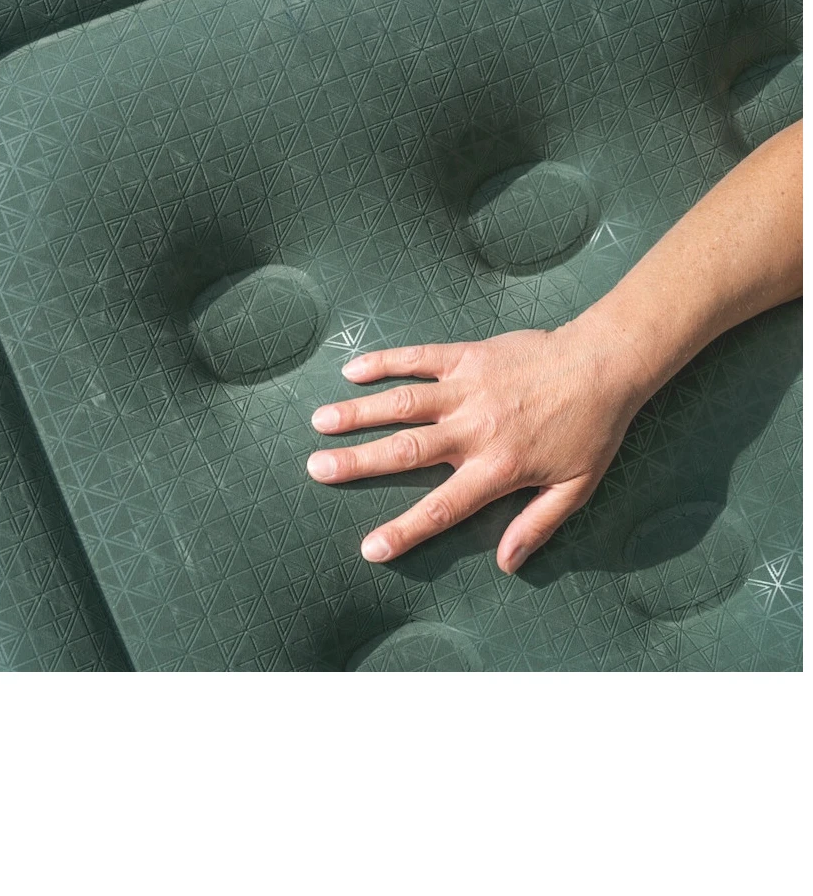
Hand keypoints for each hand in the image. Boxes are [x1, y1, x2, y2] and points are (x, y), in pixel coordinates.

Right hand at [307, 320, 648, 572]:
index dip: (404, 530)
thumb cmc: (592, 429)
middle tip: (316, 468)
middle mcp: (474, 429)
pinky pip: (418, 357)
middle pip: (406, 450)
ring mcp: (467, 388)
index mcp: (498, 468)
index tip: (369, 548)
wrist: (604, 364)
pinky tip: (352, 371)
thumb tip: (508, 564)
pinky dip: (384, 362)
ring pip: (403, 402)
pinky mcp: (466, 356)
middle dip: (357, 462)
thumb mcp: (576, 488)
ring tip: (320, 421)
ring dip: (359, 412)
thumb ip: (538, 526)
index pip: (442, 507)